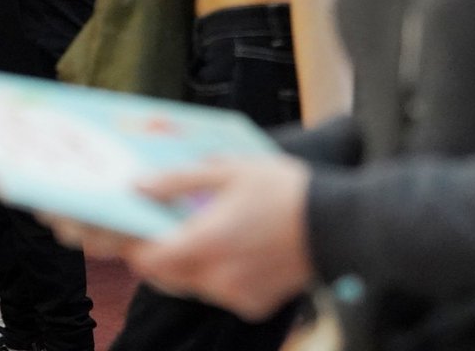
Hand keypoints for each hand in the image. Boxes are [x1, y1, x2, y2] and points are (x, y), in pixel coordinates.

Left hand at [123, 155, 313, 321]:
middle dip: (161, 255)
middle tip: (172, 227)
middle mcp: (216, 278)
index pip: (146, 260)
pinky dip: (220, 276)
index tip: (136, 228)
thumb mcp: (230, 170)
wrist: (338, 224)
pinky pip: (221, 293)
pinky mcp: (254, 305)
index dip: (135, 246)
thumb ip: (179, 180)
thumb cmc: (286, 190)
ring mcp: (235, 295)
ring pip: (192, 286)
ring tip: (214, 232)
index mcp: (206, 243)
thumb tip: (140, 186)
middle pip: (165, 277)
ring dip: (191, 265)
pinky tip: (240, 249)